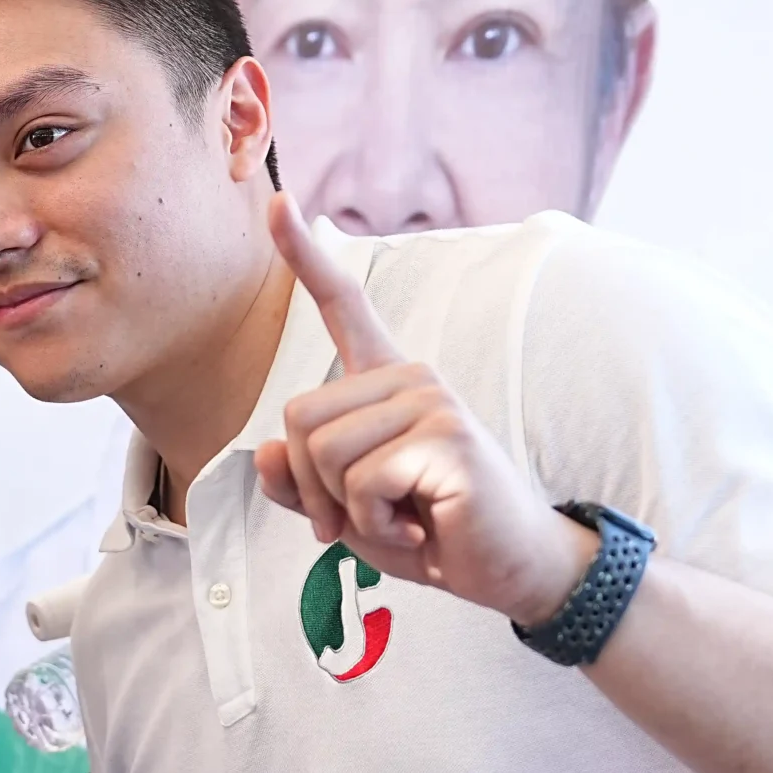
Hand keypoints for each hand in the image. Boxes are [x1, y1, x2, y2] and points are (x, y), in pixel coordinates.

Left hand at [252, 193, 593, 624]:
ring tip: (398, 520)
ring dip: (345, 510)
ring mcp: (432, 401)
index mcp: (385, 382)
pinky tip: (418, 527)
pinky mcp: (447, 437)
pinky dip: (375, 524)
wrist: (509, 570)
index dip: (304, 258)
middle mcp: (410, 377)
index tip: (278, 203)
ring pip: (322, 451)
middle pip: (298, 417)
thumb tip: (262, 453)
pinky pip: (362, 482)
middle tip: (362, 518)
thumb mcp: (348, 511)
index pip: (343, 306)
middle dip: (310, 487)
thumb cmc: (430, 532)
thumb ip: (299, 484)